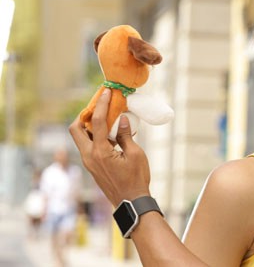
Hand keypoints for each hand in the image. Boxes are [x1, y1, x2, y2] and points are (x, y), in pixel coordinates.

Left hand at [69, 88, 151, 205]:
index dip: (102, 104)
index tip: (106, 92)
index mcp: (100, 152)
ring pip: (80, 138)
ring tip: (107, 118)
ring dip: (90, 125)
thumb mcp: (135, 154)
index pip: (98, 122)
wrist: (131, 202)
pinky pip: (88, 146)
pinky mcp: (93, 166)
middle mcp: (89, 156)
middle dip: (85, 114)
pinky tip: (110, 134)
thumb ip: (125, 135)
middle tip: (99, 106)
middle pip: (76, 129)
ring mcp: (89, 162)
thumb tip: (121, 119)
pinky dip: (95, 135)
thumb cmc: (136, 179)